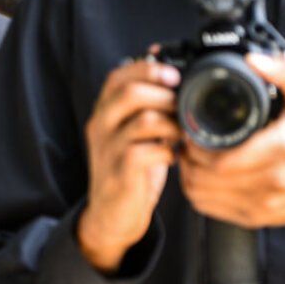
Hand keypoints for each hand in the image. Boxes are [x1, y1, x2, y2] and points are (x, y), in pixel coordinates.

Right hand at [78, 57, 180, 272]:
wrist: (111, 215)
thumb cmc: (130, 170)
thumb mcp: (133, 132)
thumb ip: (147, 106)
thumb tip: (174, 73)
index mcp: (104, 112)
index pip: (118, 76)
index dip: (148, 69)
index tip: (175, 75)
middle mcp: (100, 126)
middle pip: (130, 92)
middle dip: (166, 94)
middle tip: (183, 107)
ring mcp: (108, 149)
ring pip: (144, 120)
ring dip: (174, 124)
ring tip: (181, 135)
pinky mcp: (119, 172)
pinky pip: (148, 151)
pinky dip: (169, 152)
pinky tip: (174, 157)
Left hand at [178, 54, 284, 238]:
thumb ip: (284, 73)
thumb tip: (254, 61)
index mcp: (282, 149)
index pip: (220, 159)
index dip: (196, 147)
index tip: (191, 133)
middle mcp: (271, 180)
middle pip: (205, 177)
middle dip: (188, 159)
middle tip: (186, 144)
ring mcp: (261, 203)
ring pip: (202, 194)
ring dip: (188, 175)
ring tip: (191, 159)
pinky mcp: (253, 218)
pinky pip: (209, 209)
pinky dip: (197, 192)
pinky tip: (200, 177)